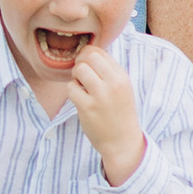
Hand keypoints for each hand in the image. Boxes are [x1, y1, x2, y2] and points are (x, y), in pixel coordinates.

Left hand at [67, 45, 147, 183]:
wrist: (122, 141)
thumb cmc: (120, 112)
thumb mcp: (122, 87)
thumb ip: (108, 70)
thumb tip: (88, 52)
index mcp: (122, 77)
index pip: (100, 52)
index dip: (88, 55)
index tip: (88, 66)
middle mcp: (113, 84)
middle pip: (88, 57)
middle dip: (80, 63)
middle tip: (81, 75)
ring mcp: (100, 96)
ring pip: (79, 69)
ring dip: (75, 76)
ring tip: (80, 86)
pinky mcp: (87, 108)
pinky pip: (71, 88)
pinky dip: (72, 91)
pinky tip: (79, 99)